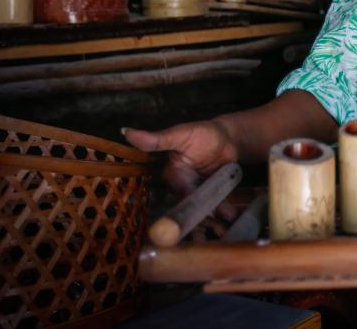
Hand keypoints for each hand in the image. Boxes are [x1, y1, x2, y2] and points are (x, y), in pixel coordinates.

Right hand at [123, 121, 239, 219]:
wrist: (228, 137)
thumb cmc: (202, 133)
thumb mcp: (180, 134)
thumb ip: (157, 139)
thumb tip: (126, 131)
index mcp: (172, 174)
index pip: (177, 191)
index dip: (185, 202)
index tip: (191, 216)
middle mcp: (182, 187)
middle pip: (188, 205)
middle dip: (196, 217)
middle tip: (210, 223)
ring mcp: (198, 192)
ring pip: (201, 209)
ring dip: (211, 218)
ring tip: (223, 226)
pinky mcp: (212, 194)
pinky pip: (216, 206)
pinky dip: (223, 212)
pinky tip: (231, 217)